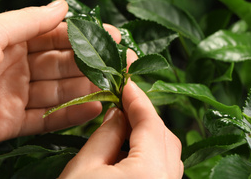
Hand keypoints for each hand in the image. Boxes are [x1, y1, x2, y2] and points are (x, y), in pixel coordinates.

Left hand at [0, 0, 120, 149]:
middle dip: (93, 63)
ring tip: (115, 85)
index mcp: (13, 41)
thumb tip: (65, 5)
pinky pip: (47, 120)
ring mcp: (17, 96)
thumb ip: (31, 21)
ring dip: (87, 89)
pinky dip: (70, 116)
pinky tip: (94, 108)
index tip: (114, 36)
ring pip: (59, 92)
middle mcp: (19, 68)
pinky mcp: (12, 123)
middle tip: (124, 63)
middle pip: (63, 66)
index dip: (86, 37)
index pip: (58, 37)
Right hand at [59, 81, 183, 178]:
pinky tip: (126, 151)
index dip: (137, 98)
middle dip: (144, 116)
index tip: (125, 81)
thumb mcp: (83, 168)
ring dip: (147, 135)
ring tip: (123, 124)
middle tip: (122, 101)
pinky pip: (163, 169)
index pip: (150, 123)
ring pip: (167, 154)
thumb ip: (105, 135)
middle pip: (164, 137)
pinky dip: (148, 154)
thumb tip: (118, 113)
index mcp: (150, 172)